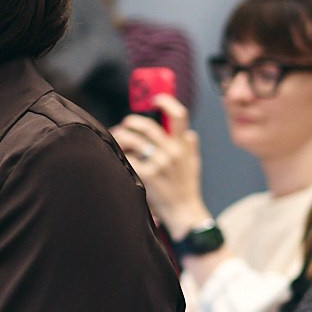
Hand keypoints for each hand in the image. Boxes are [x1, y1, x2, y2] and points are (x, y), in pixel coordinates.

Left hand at [111, 95, 206, 235]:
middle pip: (148, 126)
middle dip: (132, 122)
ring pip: (134, 140)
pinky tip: (118, 158)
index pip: (179, 116)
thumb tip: (190, 133)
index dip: (166, 102)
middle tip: (126, 124)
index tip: (156, 98)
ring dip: (121, 136)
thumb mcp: (194, 165)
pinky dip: (121, 155)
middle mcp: (173, 152)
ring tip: (117, 139)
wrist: (184, 212)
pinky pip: (128, 158)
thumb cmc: (187, 188)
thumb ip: (191, 147)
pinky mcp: (147, 175)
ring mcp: (160, 163)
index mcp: (184, 146)